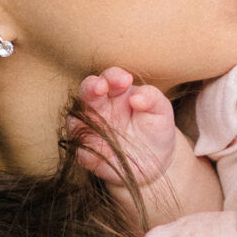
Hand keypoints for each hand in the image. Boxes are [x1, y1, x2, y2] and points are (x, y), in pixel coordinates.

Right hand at [72, 69, 178, 191]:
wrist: (157, 159)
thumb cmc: (156, 127)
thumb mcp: (160, 110)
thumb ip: (151, 98)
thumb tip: (136, 97)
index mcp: (117, 92)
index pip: (110, 78)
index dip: (114, 76)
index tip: (125, 80)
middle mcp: (100, 107)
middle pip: (87, 92)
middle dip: (90, 87)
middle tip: (100, 87)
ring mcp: (91, 130)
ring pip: (75, 120)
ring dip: (80, 118)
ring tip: (95, 122)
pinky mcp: (89, 153)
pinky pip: (82, 152)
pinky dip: (87, 152)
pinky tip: (102, 152)